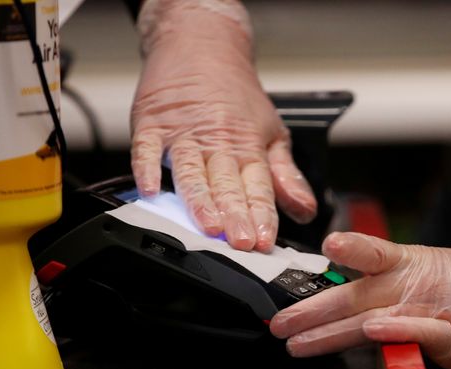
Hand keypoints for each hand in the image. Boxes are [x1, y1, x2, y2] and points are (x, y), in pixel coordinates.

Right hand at [130, 0, 316, 251]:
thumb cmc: (234, 94)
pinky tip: (151, 189)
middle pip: (226, 184)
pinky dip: (146, 169)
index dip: (263, 214)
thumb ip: (285, 175)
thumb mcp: (271, 131)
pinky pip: (146, 149)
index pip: (258, 187)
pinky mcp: (151, 125)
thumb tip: (304, 209)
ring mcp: (182, 134)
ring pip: (191, 171)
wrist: (200, 44)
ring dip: (200, 199)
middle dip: (236, 214)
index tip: (265, 239)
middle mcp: (216, 141)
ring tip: (208, 223)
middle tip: (241, 241)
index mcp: (246, 146)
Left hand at [270, 232, 450, 368]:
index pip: (370, 253)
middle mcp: (412, 283)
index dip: (349, 247)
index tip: (326, 245)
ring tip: (299, 341)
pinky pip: (419, 335)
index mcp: (405, 263)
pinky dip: (396, 332)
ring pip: (373, 317)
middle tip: (277, 323)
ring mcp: (430, 309)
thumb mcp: (422, 272)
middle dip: (310, 311)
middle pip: (354, 294)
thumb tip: (333, 303)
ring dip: (331, 332)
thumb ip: (381, 286)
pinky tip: (373, 332)